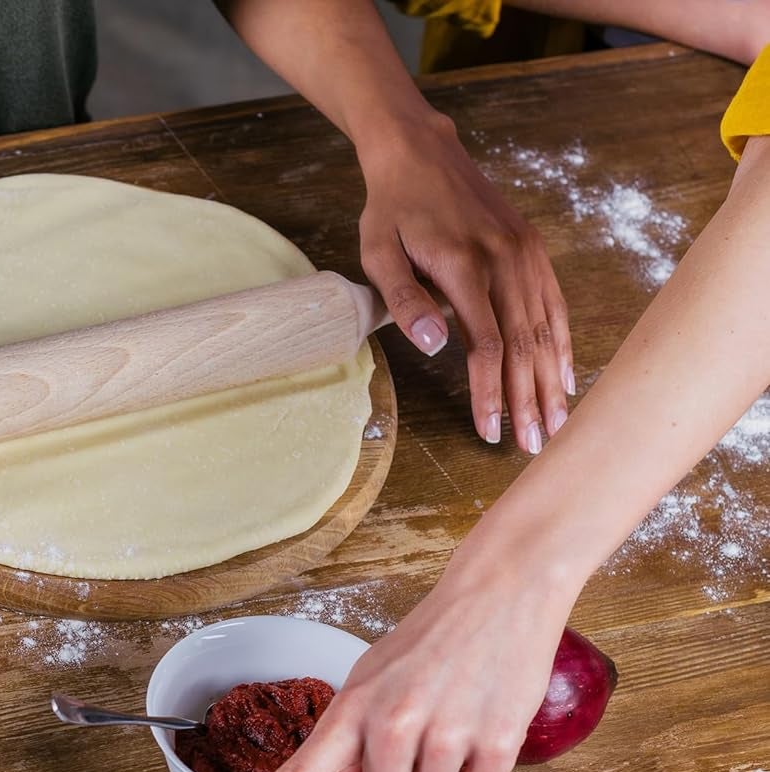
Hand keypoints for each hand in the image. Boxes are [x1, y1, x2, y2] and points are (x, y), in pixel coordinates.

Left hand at [221, 570, 568, 771]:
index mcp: (352, 709)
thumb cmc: (428, 644)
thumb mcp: (373, 684)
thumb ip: (351, 753)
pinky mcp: (498, 743)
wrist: (502, 594)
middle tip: (413, 757)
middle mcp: (393, 725)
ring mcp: (447, 735)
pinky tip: (479, 738)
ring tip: (449, 742)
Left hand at [357, 110, 573, 453]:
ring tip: (556, 422)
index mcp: (465, 267)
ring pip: (546, 328)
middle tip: (534, 445)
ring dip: (552, 379)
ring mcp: (523, 252)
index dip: (491, 393)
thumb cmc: (392, 209)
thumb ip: (406, 302)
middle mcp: (504, 260)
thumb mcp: (379, 254)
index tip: (490, 431)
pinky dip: (563, 343)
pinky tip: (566, 376)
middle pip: (524, 344)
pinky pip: (554, 303)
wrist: (420, 151)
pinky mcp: (531, 248)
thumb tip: (435, 345)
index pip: (486, 346)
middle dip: (529, 399)